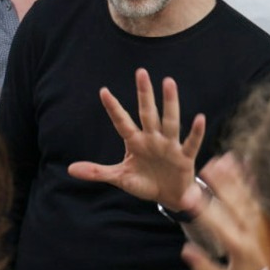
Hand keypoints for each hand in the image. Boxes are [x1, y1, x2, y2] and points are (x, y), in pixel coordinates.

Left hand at [67, 68, 204, 210]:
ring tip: (168, 82)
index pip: (122, 122)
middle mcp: (152, 139)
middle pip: (147, 113)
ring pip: (169, 121)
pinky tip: (199, 118)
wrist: (169, 197)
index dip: (113, 108)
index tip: (103, 91)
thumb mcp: (120, 177)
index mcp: (135, 142)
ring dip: (169, 103)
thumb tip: (70, 169)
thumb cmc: (145, 182)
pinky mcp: (184, 157)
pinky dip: (196, 132)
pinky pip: (191, 142)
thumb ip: (97, 172)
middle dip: (144, 94)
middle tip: (141, 72)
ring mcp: (169, 146)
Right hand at [180, 155, 267, 269]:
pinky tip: (248, 164)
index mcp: (239, 246)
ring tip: (224, 159)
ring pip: (248, 195)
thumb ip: (205, 269)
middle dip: (220, 183)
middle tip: (206, 165)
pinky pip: (263, 195)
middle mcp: (253, 231)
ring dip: (235, 176)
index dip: (202, 210)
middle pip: (234, 202)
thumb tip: (185, 250)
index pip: (217, 224)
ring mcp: (266, 222)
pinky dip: (255, 179)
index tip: (187, 196)